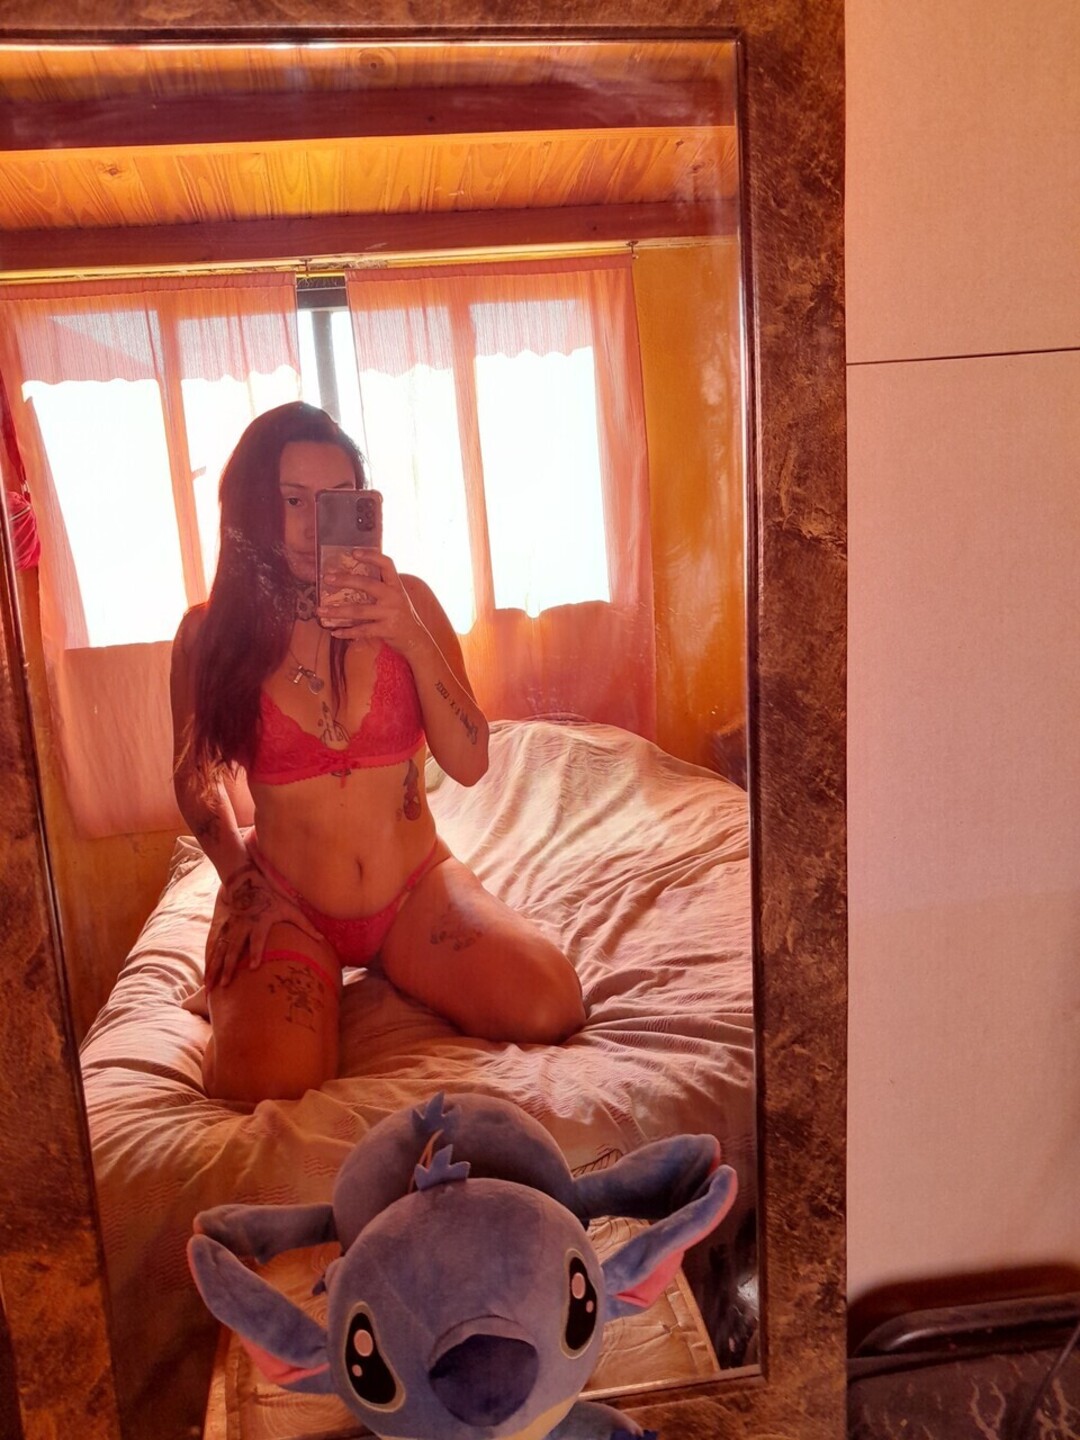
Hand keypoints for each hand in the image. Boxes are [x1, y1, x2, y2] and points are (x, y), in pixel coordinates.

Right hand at [204, 862, 323, 988]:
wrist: (244, 881)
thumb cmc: (271, 897)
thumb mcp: (290, 908)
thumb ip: (305, 924)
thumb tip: (321, 939)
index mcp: (259, 922)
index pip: (258, 939)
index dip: (257, 952)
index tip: (255, 966)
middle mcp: (242, 927)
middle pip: (234, 949)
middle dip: (230, 967)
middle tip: (227, 984)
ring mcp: (229, 929)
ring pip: (220, 951)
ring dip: (215, 969)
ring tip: (211, 986)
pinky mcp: (221, 930)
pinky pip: (213, 948)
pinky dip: (209, 963)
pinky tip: (206, 977)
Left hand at [317, 551, 428, 657]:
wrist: (416, 639)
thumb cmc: (401, 615)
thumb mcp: (396, 597)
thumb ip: (381, 586)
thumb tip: (352, 577)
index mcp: (396, 585)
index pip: (386, 564)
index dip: (371, 556)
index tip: (354, 552)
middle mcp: (394, 597)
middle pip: (368, 584)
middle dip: (345, 580)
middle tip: (327, 578)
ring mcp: (390, 614)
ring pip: (359, 611)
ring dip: (337, 611)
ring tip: (320, 610)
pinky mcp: (386, 630)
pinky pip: (362, 631)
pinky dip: (347, 632)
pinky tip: (335, 632)